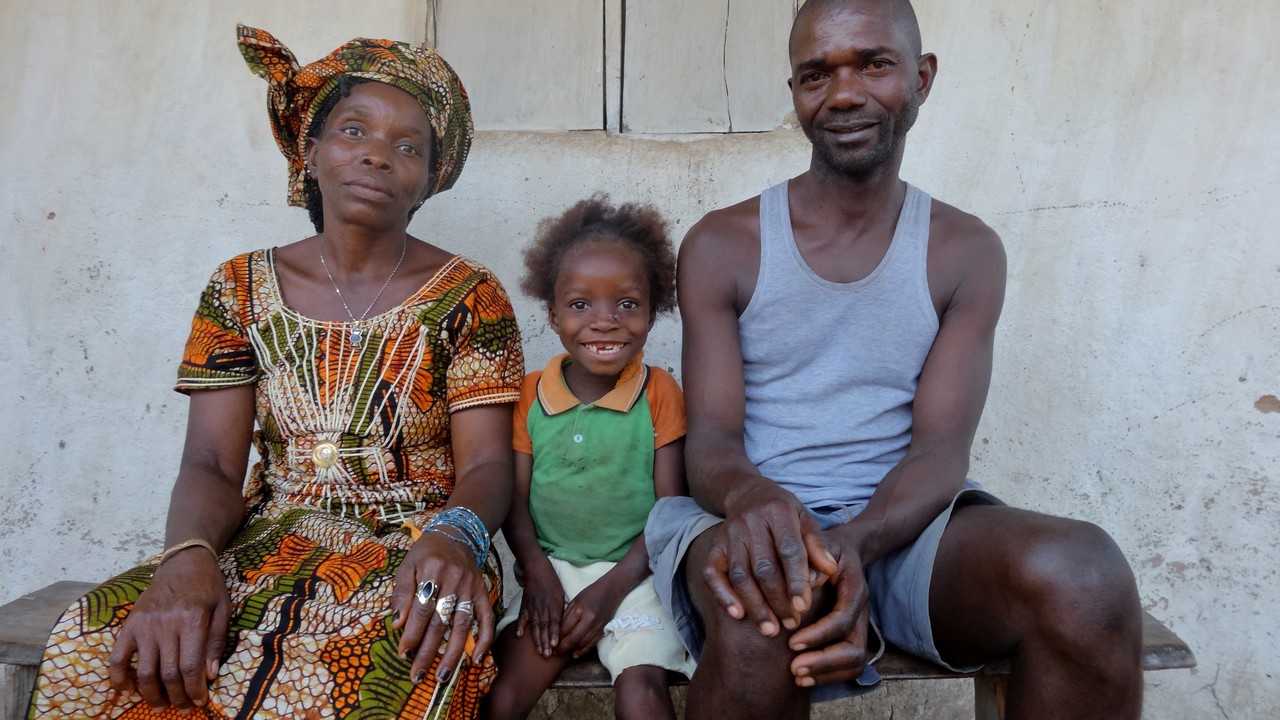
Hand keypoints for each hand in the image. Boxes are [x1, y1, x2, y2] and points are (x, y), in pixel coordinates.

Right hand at [108, 551, 229, 709]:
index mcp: (192, 621)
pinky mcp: (129, 624)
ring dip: (152, 694)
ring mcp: (144, 626)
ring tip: (161, 706)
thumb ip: (217, 642)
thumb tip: (210, 674)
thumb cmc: (208, 586)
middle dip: (177, 696)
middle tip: (184, 708)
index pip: (191, 666)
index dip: (195, 690)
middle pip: (168, 673)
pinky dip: (119, 677)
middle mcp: (166, 625)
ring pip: (144, 671)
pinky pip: (117, 656)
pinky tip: (128, 689)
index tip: (200, 702)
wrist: (183, 562)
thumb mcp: (223, 609)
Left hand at [391, 531, 493, 684]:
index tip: (403, 654)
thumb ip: (401, 594)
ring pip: (462, 625)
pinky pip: (487, 618)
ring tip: (442, 676)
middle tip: (417, 675)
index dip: (411, 633)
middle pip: (440, 622)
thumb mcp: (407, 566)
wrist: (456, 534)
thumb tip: (397, 625)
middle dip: (427, 651)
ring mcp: (471, 588)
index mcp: (432, 571)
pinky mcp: (483, 592)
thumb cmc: (426, 553)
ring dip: (453, 653)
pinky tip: (477, 659)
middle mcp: (454, 580)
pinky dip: (484, 639)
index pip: (421, 609)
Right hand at [514, 558, 565, 655]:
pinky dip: (520, 627)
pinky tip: (519, 636)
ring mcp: (533, 607)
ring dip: (537, 639)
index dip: (554, 634)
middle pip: (544, 627)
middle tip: (547, 655)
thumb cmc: (552, 583)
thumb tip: (562, 626)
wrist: (537, 569)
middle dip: (546, 642)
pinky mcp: (524, 605)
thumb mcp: (560, 595)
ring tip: (538, 651)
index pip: (554, 622)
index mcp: (554, 604)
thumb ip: (560, 611)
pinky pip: (522, 618)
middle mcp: (543, 607)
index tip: (555, 645)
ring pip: (535, 626)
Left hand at [556, 578, 624, 658]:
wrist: (611, 590)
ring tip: (561, 653)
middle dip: (562, 648)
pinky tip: (575, 654)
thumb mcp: (575, 600)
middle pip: (573, 639)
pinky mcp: (603, 630)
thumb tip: (557, 631)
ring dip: (571, 650)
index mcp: (579, 609)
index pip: (565, 628)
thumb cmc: (591, 593)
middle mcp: (589, 619)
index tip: (549, 643)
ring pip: (582, 643)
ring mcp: (597, 626)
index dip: (556, 637)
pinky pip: (591, 644)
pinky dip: (583, 650)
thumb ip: (566, 615)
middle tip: (553, 652)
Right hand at [704, 479, 833, 635]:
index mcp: (778, 513)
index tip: (803, 607)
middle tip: (792, 624)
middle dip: (778, 600)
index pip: (788, 550)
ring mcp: (729, 536)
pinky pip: (712, 574)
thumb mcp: (805, 519)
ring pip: (740, 576)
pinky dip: (723, 595)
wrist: (747, 494)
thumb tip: (830, 571)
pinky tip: (738, 615)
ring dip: (755, 606)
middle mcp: (750, 523)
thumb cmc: (783, 513)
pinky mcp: (714, 547)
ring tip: (770, 629)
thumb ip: (817, 545)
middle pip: (763, 568)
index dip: (796, 580)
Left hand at [787, 531, 871, 686]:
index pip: (842, 619)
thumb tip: (801, 582)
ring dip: (827, 674)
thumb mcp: (817, 546)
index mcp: (855, 589)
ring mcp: (860, 626)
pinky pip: (850, 667)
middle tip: (794, 668)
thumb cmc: (824, 549)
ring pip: (856, 662)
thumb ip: (810, 561)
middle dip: (824, 662)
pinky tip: (803, 678)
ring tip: (797, 676)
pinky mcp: (853, 637)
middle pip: (855, 648)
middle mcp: (861, 612)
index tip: (791, 642)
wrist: (843, 552)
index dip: (818, 634)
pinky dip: (829, 676)